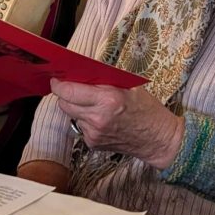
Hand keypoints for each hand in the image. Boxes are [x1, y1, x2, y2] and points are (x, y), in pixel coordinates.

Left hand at [51, 79, 183, 168]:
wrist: (158, 139)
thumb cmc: (146, 109)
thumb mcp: (129, 86)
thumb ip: (104, 79)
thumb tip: (81, 70)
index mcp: (107, 99)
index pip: (69, 91)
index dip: (59, 84)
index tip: (56, 79)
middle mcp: (97, 118)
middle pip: (64, 104)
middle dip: (64, 95)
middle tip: (71, 88)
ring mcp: (94, 133)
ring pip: (71, 115)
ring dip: (76, 107)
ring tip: (91, 104)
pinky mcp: (93, 143)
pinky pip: (80, 126)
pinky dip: (85, 120)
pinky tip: (99, 118)